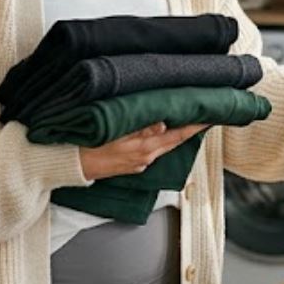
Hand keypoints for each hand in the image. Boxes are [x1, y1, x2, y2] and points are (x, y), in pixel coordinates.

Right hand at [79, 122, 210, 180]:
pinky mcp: (132, 165)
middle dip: (189, 129)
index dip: (194, 127)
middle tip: (203, 116)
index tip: (209, 118)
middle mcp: (145, 158)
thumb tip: (162, 124)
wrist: (73, 167)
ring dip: (175, 134)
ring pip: (163, 146)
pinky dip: (160, 140)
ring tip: (185, 121)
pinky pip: (152, 150)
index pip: (176, 136)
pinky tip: (159, 133)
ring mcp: (139, 163)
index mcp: (143, 149)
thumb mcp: (114, 133)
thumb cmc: (89, 147)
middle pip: (174, 142)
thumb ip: (140, 129)